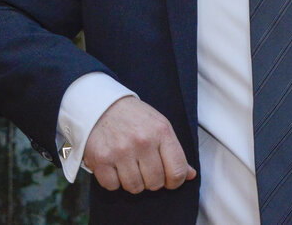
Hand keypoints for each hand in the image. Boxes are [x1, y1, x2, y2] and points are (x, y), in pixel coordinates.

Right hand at [82, 96, 197, 192]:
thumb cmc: (133, 117)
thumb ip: (174, 151)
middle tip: (143, 166)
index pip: (177, 172)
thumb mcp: (159, 125)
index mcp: (161, 131)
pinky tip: (113, 165)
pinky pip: (112, 186)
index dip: (174, 181)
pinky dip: (113, 180)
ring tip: (127, 164)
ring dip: (132, 180)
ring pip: (135, 187)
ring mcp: (121, 151)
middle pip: (155, 183)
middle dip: (150, 179)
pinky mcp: (101, 159)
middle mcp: (142, 141)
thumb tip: (190, 175)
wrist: (100, 103)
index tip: (168, 179)